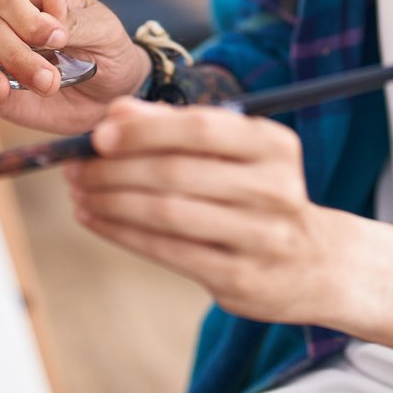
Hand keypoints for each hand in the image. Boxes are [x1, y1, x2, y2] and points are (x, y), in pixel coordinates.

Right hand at [0, 0, 149, 134]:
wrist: (113, 92)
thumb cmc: (109, 51)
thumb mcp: (104, 31)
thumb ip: (74, 19)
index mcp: (36, 1)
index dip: (27, 17)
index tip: (57, 37)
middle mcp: (11, 25)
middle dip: (18, 55)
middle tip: (51, 80)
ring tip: (1, 89)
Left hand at [65, 98, 358, 328]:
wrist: (316, 263)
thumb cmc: (259, 195)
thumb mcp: (236, 153)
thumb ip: (176, 127)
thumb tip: (116, 114)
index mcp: (274, 146)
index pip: (202, 128)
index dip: (144, 130)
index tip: (99, 135)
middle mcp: (274, 189)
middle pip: (178, 173)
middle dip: (115, 169)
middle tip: (76, 168)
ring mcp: (261, 238)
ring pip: (168, 214)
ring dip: (112, 203)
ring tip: (80, 194)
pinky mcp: (241, 279)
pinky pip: (168, 252)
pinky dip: (123, 233)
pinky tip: (97, 220)